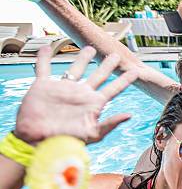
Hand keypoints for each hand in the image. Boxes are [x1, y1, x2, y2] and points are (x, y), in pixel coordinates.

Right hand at [13, 46, 135, 144]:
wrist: (39, 140)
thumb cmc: (66, 140)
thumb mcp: (93, 134)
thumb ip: (111, 123)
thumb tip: (129, 115)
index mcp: (93, 104)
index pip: (113, 89)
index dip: (124, 80)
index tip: (135, 71)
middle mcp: (80, 94)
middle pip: (98, 76)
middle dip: (107, 66)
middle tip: (116, 55)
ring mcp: (63, 89)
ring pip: (76, 68)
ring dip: (82, 58)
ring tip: (90, 48)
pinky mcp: (43, 86)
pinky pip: (43, 68)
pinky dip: (44, 58)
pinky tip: (46, 48)